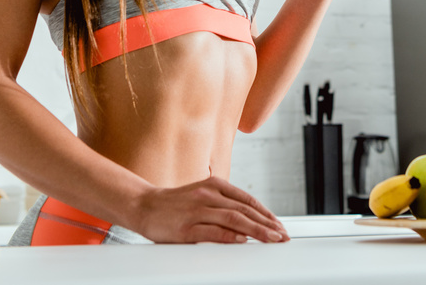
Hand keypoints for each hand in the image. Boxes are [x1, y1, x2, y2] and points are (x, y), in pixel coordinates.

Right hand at [132, 176, 288, 243]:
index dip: (266, 213)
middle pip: (244, 210)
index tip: (279, 225)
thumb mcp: (202, 195)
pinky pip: (212, 231)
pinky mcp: (186, 227)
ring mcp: (197, 210)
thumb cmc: (175, 204)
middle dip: (267, 224)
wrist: (143, 205)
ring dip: (256, 230)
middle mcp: (207, 195)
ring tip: (271, 239)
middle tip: (282, 235)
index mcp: (214, 185)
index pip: (247, 199)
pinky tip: (243, 241)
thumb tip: (249, 220)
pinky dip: (230, 236)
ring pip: (233, 219)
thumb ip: (223, 204)